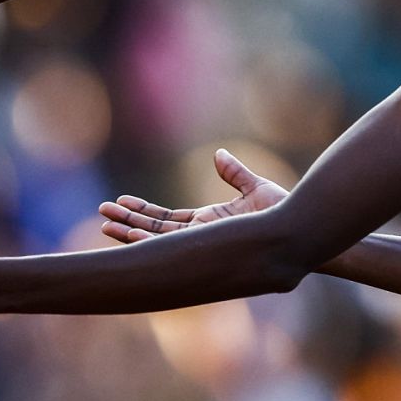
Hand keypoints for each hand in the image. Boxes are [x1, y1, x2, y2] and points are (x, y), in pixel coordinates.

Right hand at [99, 148, 288, 242]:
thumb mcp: (255, 187)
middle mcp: (200, 236)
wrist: (299, 229)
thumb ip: (234, 174)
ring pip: (156, 240)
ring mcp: (201, 242)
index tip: (121, 201)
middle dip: (126, 221)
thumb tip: (219, 155)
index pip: (166, 219)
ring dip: (129, 231)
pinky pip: (169, 244)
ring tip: (104, 223)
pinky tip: (128, 234)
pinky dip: (147, 240)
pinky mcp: (205, 245)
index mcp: (208, 222)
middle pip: (154, 230)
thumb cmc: (283, 212)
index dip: (143, 211)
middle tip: (100, 213)